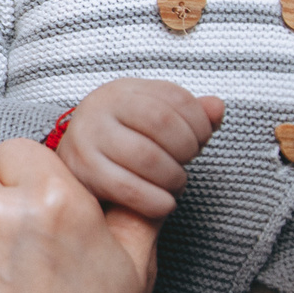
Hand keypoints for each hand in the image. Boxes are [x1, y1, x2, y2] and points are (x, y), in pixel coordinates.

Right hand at [55, 79, 224, 218]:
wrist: (76, 168)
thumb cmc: (124, 143)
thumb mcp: (156, 121)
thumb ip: (192, 114)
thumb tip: (216, 107)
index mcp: (123, 90)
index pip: (174, 97)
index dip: (200, 123)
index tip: (202, 141)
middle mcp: (99, 106)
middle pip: (162, 122)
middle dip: (186, 148)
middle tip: (186, 163)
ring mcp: (86, 137)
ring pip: (147, 157)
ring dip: (173, 177)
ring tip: (175, 183)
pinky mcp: (80, 171)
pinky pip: (128, 188)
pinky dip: (156, 200)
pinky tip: (163, 203)